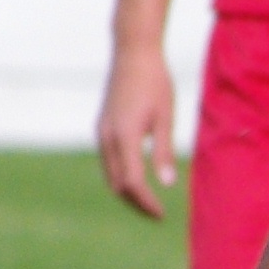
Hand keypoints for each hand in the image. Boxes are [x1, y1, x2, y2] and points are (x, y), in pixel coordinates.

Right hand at [96, 44, 176, 217]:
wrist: (133, 53)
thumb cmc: (155, 82)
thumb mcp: (165, 115)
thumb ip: (164, 150)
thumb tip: (167, 183)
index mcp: (124, 137)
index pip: (132, 182)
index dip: (146, 202)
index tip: (161, 214)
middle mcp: (107, 138)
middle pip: (117, 184)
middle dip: (135, 202)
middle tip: (156, 213)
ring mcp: (101, 133)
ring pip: (110, 174)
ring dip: (126, 191)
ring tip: (148, 199)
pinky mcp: (102, 127)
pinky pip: (108, 161)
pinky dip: (120, 175)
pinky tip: (136, 176)